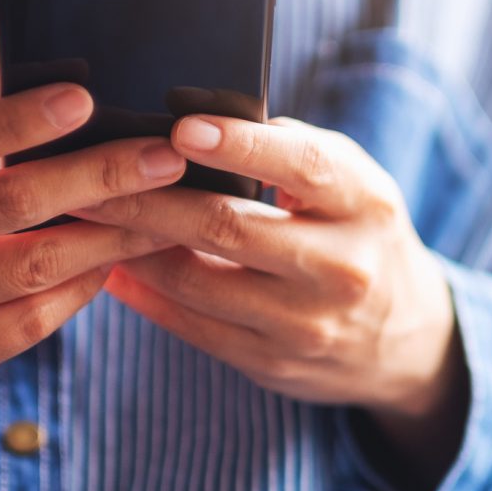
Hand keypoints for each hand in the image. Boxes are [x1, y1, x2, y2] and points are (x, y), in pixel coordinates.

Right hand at [0, 44, 185, 432]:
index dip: (15, 121)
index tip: (84, 98)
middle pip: (8, 204)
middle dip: (97, 176)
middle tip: (166, 157)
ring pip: (32, 267)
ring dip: (111, 236)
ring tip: (169, 208)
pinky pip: (30, 323)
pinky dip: (82, 288)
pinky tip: (120, 258)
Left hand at [80, 115, 467, 490]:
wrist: (406, 339)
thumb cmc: (359, 233)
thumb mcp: (352, 185)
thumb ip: (289, 154)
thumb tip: (192, 125)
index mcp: (365, 202)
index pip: (302, 166)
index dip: (240, 145)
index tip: (180, 128)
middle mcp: (343, 266)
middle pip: (228, 227)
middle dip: (147, 200)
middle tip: (86, 175)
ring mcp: (308, 324)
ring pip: (198, 283)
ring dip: (132, 248)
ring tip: (85, 216)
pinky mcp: (275, 364)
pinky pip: (194, 327)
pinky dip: (146, 294)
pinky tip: (112, 267)